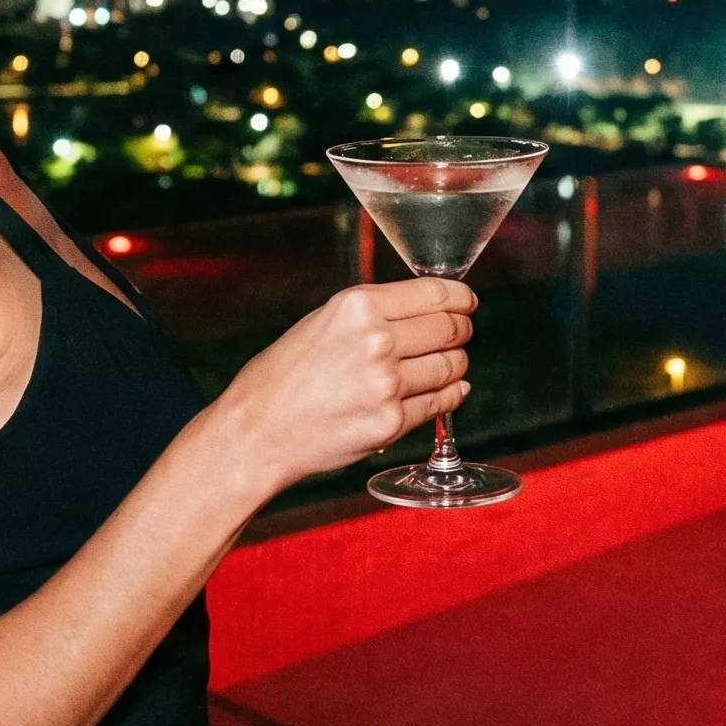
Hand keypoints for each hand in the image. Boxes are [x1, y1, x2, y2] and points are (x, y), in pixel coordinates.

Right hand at [209, 278, 477, 494]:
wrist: (258, 431)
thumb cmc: (283, 376)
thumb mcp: (323, 322)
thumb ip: (371, 314)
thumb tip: (422, 311)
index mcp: (357, 307)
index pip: (434, 294)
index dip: (460, 298)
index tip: (467, 302)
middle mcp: (377, 341)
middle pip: (449, 330)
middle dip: (461, 330)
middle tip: (462, 333)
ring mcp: (387, 384)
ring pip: (450, 367)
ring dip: (457, 364)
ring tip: (451, 363)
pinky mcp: (392, 422)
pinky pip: (439, 403)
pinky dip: (451, 395)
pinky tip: (452, 390)